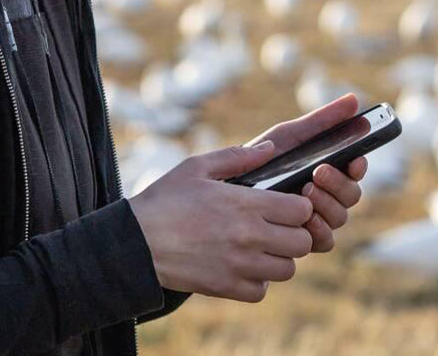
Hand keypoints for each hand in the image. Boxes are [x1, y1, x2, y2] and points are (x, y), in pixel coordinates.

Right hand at [128, 141, 314, 302]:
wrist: (135, 242)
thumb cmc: (164, 199)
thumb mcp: (196, 167)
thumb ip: (237, 156)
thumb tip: (271, 148)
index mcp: (246, 203)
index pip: (301, 210)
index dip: (298, 206)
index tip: (284, 206)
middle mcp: (249, 235)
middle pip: (302, 242)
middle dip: (294, 234)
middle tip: (275, 228)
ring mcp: (240, 265)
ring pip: (287, 269)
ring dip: (277, 258)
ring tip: (258, 248)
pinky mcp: (227, 287)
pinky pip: (261, 290)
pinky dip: (257, 281)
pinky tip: (241, 266)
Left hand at [246, 93, 368, 251]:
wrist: (226, 187)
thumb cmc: (261, 158)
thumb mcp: (288, 136)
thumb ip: (321, 120)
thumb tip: (354, 99)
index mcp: (327, 170)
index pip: (354, 170)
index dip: (359, 166)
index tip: (354, 159)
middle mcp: (326, 196)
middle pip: (351, 195)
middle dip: (340, 183)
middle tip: (318, 172)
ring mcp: (315, 219)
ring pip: (340, 218)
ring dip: (329, 204)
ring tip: (306, 189)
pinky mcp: (301, 240)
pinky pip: (324, 241)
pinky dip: (319, 229)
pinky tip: (305, 219)